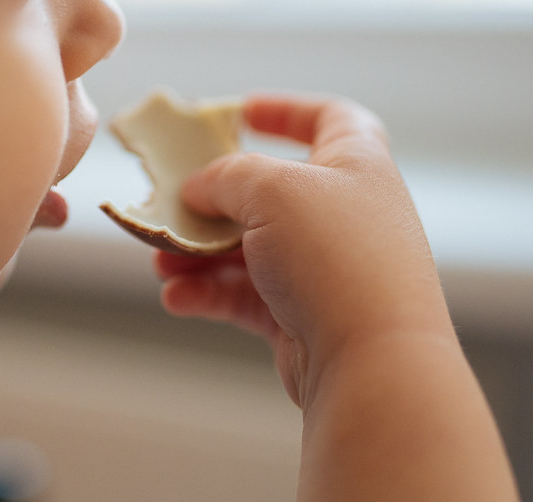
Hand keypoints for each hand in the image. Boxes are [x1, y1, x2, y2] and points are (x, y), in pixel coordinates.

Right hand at [155, 94, 450, 407]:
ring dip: (199, 254)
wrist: (371, 359)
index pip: (331, 120)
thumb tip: (198, 189)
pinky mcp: (303, 319)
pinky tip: (177, 299)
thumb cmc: (335, 256)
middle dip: (213, 202)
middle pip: (269, 194)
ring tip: (161, 264)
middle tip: (171, 208)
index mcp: (356, 165)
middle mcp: (344, 216)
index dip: (289, 110)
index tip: (243, 112)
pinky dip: (209, 295)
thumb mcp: (272, 190)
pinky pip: (246, 297)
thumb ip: (226, 176)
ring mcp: (324, 271)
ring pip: (249, 251)